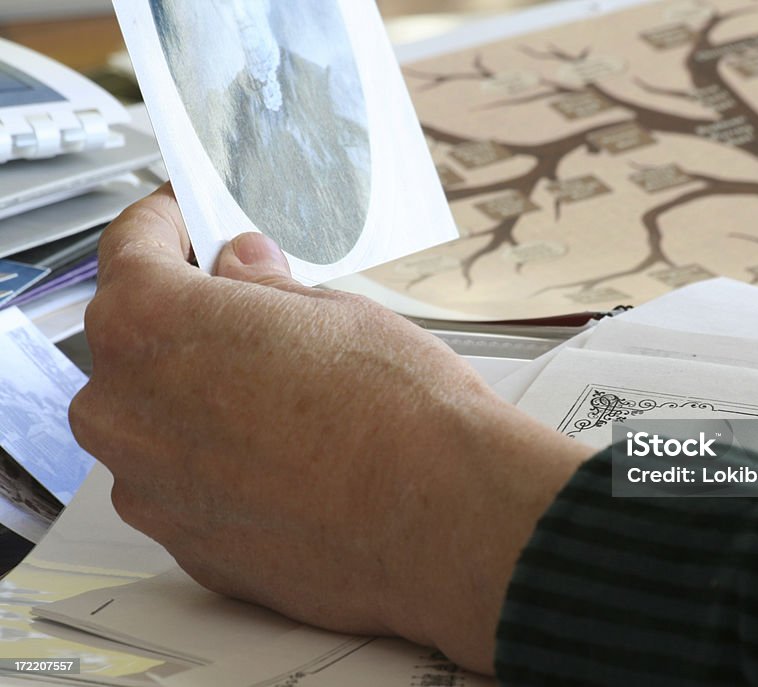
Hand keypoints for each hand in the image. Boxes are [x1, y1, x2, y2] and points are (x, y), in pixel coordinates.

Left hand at [69, 186, 590, 673]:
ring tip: (283, 396)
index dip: (165, 223)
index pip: (130, 248)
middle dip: (187, 321)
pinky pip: (182, 484)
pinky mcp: (184, 545)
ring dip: (200, 398)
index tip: (188, 220)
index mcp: (150, 325)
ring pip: (156, 421)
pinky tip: (285, 457)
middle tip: (252, 311)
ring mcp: (149, 488)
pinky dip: (219, 464)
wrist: (443, 519)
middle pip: (134, 342)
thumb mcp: (335, 313)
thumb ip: (265, 289)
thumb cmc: (398, 415)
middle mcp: (125, 411)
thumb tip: (246, 272)